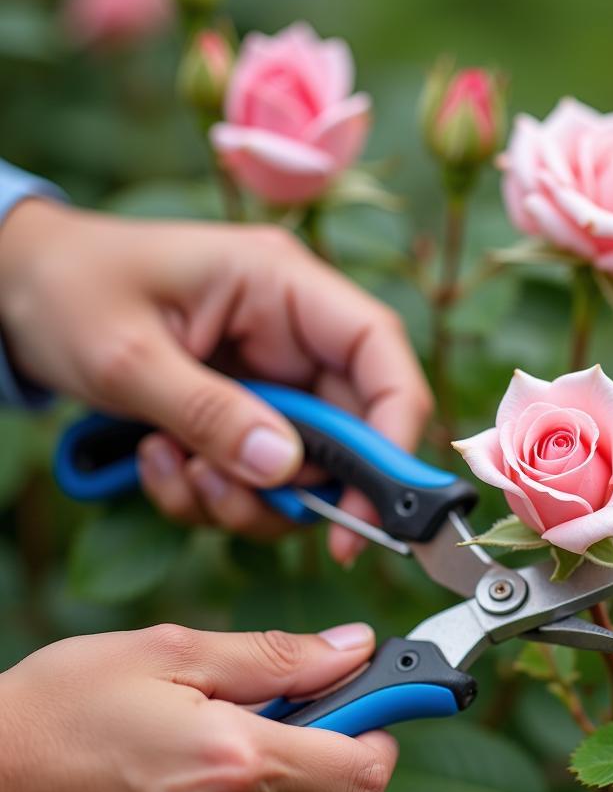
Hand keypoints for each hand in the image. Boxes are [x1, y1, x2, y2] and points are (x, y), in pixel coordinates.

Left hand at [0, 199, 432, 562]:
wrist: (17, 292)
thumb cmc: (69, 290)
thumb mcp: (128, 355)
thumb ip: (209, 414)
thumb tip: (286, 472)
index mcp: (282, 285)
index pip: (381, 353)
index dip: (395, 430)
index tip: (373, 506)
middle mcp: (293, 333)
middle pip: (353, 426)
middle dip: (306, 486)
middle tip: (244, 506)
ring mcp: (273, 378)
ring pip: (307, 467)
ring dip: (247, 497)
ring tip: (176, 472)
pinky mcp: (247, 414)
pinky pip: (262, 477)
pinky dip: (216, 494)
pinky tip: (160, 463)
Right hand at [0, 622, 397, 791]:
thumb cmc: (58, 710)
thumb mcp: (169, 656)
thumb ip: (277, 657)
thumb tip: (356, 649)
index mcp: (238, 762)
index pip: (366, 771)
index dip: (380, 735)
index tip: (372, 712)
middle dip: (311, 764)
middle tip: (256, 728)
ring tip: (194, 768)